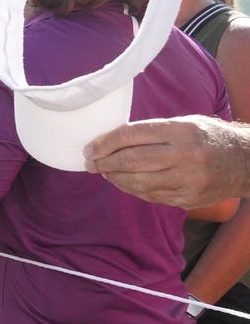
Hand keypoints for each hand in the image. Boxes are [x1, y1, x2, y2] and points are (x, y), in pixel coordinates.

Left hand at [84, 116, 249, 208]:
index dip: (105, 143)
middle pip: (131, 161)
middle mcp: (184, 156)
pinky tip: (123, 182)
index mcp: (180, 131)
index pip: (131, 135)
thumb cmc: (207, 137)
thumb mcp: (182, 123)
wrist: (245, 162)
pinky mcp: (189, 199)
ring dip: (114, 178)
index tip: (90, 148)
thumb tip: (111, 141)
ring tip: (103, 171)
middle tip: (89, 162)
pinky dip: (132, 189)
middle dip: (104, 162)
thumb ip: (151, 131)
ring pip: (138, 182)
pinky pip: (151, 196)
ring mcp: (188, 181)